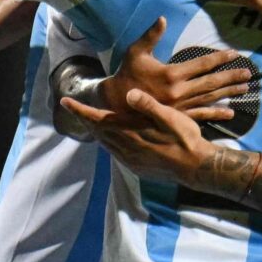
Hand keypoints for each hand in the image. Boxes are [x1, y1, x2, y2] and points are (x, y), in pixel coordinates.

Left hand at [62, 85, 226, 185]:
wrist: (197, 168)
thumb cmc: (186, 139)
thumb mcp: (171, 117)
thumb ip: (149, 106)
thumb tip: (129, 93)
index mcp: (131, 133)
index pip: (98, 119)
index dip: (80, 110)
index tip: (65, 101)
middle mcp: (126, 149)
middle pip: (98, 132)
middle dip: (86, 119)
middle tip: (77, 108)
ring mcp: (130, 161)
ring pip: (106, 144)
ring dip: (97, 132)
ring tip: (93, 121)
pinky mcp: (137, 169)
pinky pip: (116, 154)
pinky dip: (110, 144)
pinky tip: (115, 140)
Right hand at [106, 18, 251, 121]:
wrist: (117, 103)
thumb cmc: (126, 74)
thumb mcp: (136, 52)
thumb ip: (151, 36)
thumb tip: (163, 18)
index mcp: (171, 74)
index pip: (201, 64)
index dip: (219, 59)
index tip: (234, 54)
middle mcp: (179, 91)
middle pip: (211, 82)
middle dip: (231, 77)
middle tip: (248, 73)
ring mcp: (180, 106)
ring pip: (210, 99)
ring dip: (229, 93)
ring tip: (245, 89)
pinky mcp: (178, 117)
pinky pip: (201, 115)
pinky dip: (216, 114)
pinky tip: (231, 113)